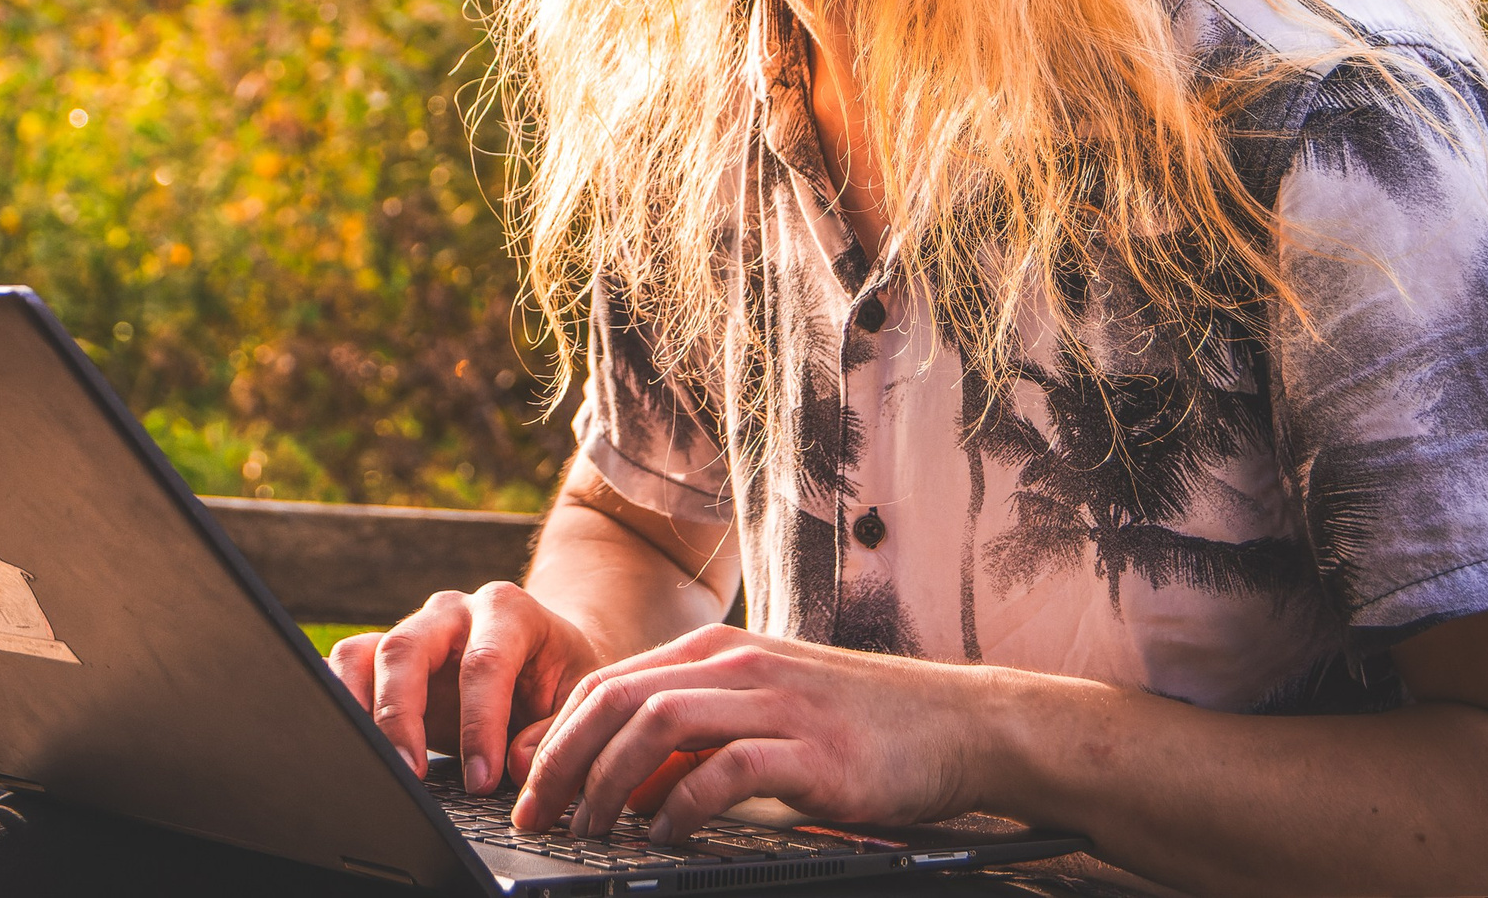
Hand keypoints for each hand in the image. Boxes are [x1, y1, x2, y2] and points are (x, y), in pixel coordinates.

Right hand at [327, 582, 608, 791]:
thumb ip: (556, 728)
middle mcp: (454, 611)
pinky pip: (349, 664)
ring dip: (359, 708)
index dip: (480, 724)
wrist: (547, 656)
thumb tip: (516, 764)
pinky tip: (342, 738)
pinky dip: (339, 698)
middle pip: (408, 647)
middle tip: (409, 774)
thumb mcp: (580, 698)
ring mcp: (416, 629)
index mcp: (509, 611)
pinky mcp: (388, 653)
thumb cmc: (563, 677)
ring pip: (367, 653)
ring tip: (366, 760)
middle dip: (402, 715)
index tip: (482, 781)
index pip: (483, 662)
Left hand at [512, 623, 991, 842]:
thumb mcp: (765, 710)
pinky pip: (725, 770)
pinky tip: (666, 836)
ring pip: (657, 725)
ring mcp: (776, 703)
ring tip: (593, 829)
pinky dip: (682, 806)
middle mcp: (739, 665)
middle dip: (563, 760)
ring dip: (611, 781)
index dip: (556, 736)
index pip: (609, 684)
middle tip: (540, 814)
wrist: (958, 723)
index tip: (529, 787)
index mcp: (719, 651)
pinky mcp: (812, 750)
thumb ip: (699, 732)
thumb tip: (624, 782)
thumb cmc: (859, 724)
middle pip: (618, 701)